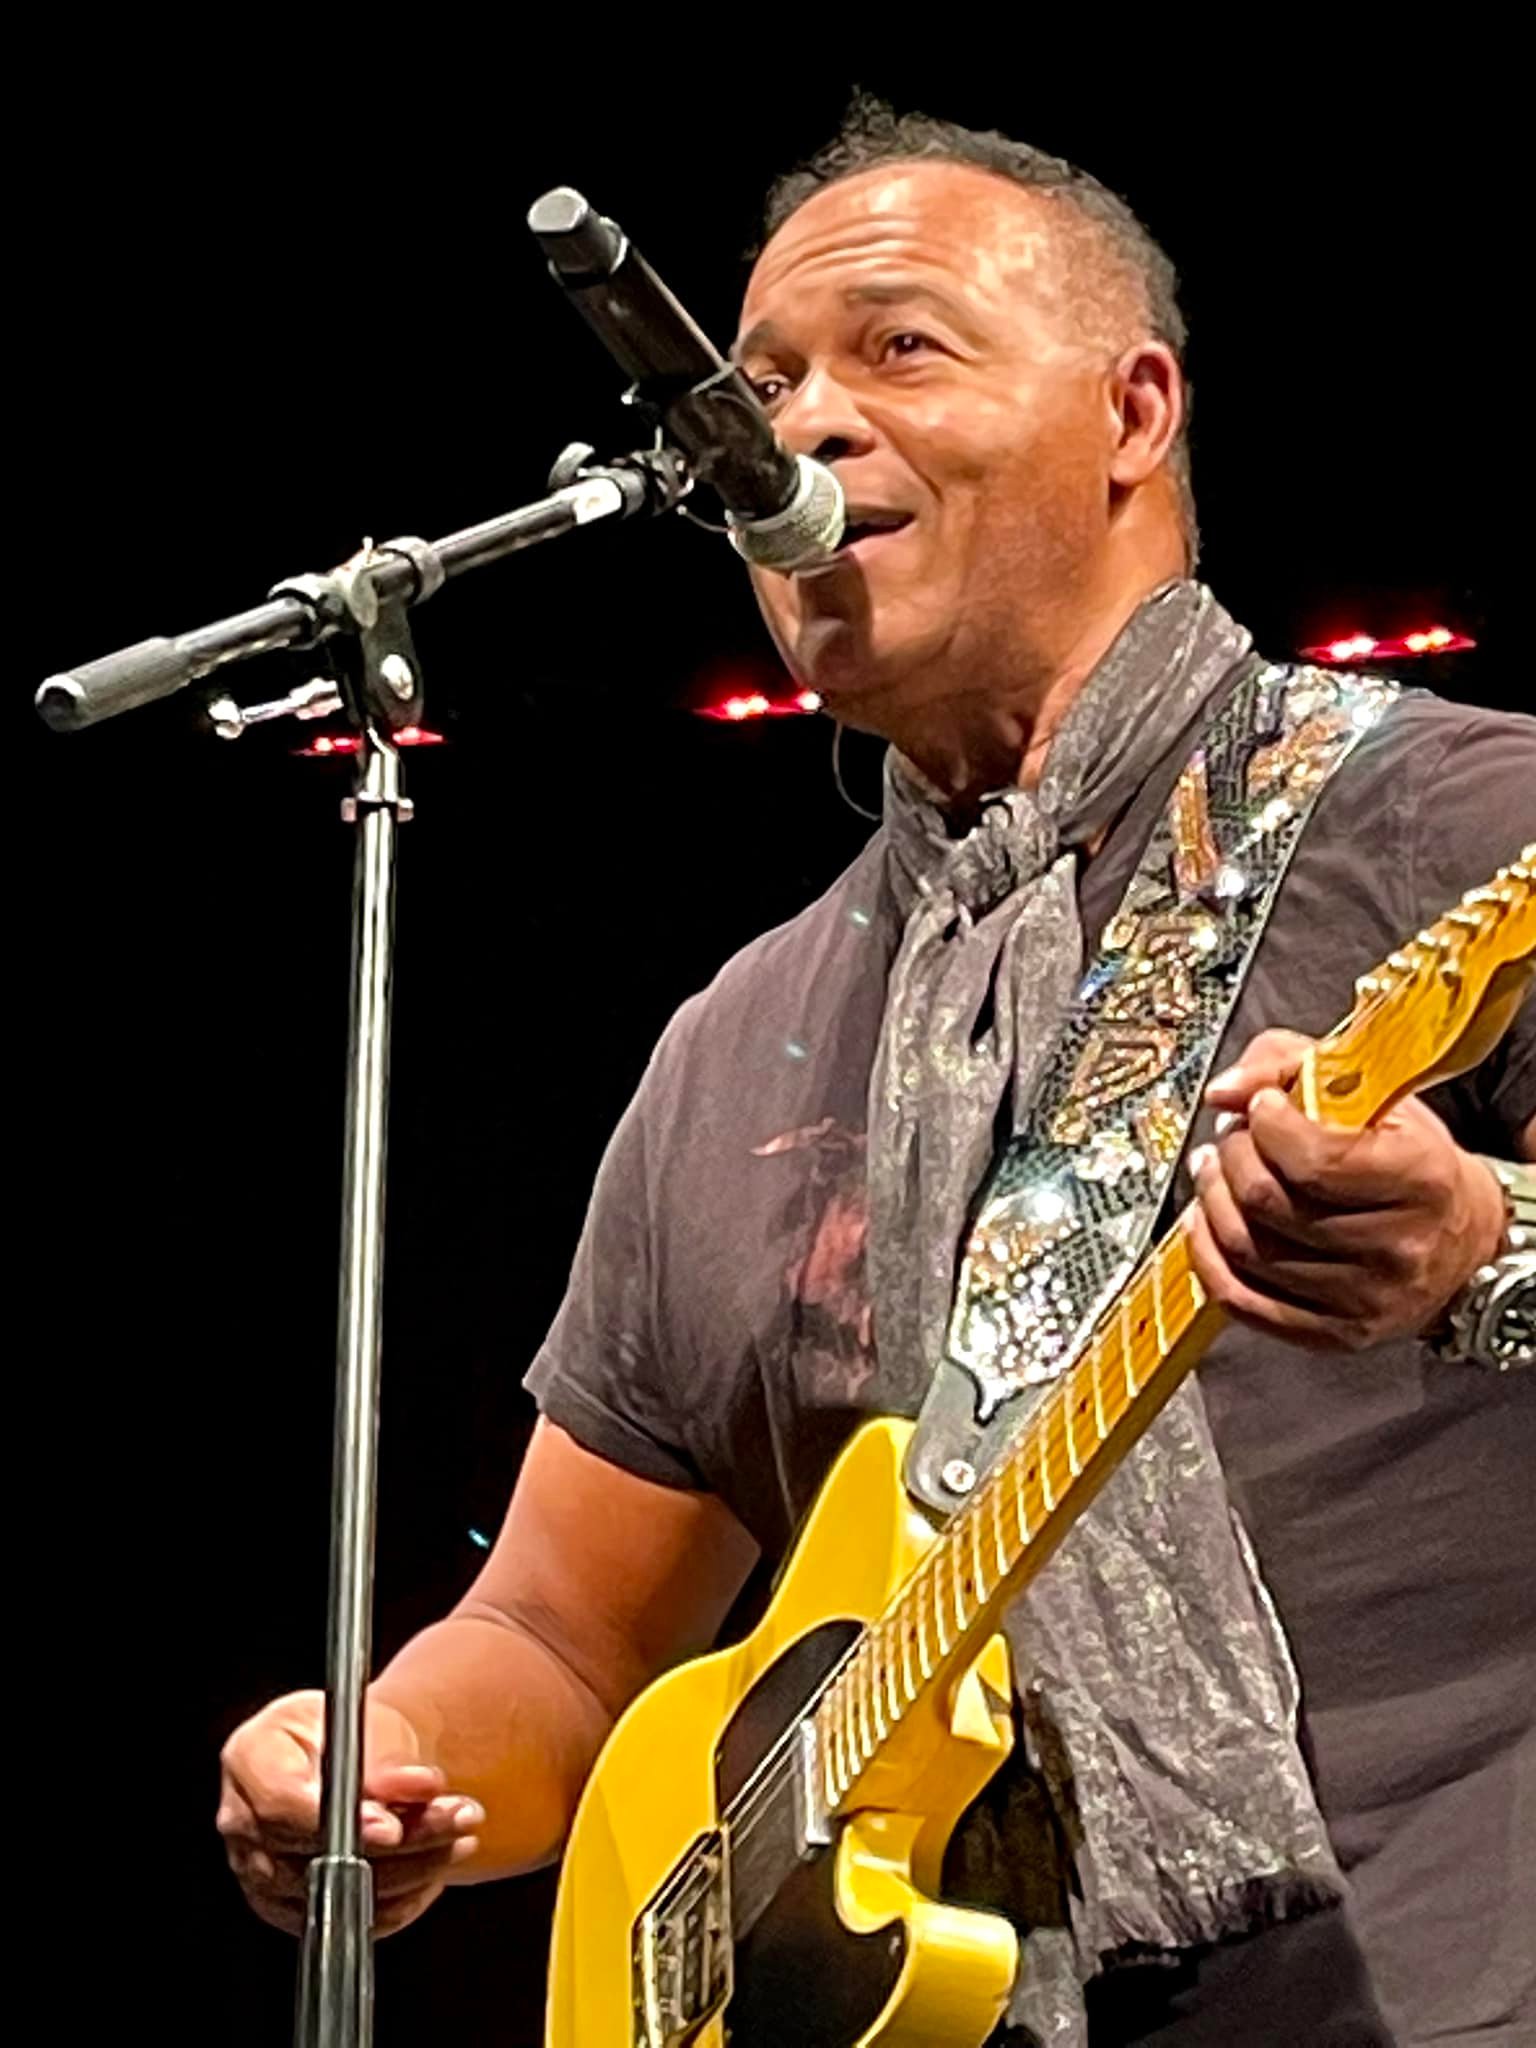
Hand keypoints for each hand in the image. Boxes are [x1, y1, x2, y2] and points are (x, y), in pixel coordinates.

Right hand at [218, 1690, 483, 1935]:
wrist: (349, 1758)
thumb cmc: (350, 1733)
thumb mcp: (366, 1721)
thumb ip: (386, 1759)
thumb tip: (418, 1787)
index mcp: (250, 1759)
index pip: (280, 1803)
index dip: (339, 1821)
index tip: (393, 1824)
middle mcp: (244, 1822)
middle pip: (316, 1853)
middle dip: (399, 1842)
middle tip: (457, 1817)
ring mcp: (260, 1872)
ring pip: (337, 1891)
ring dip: (412, 1868)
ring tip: (459, 1833)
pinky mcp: (288, 1907)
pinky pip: (347, 1917)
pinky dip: (400, 1897)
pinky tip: (434, 1866)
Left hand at [1187, 1028, 1506, 1352]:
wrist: (1460, 1236)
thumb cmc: (1410, 1155)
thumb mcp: (1368, 1089)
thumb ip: (1288, 1064)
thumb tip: (1224, 1090)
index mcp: (1422, 1181)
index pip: (1314, 1160)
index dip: (1267, 1126)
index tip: (1262, 1106)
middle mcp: (1399, 1249)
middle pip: (1270, 1204)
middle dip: (1231, 1158)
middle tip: (1230, 1136)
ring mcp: (1368, 1300)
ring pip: (1248, 1250)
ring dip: (1211, 1200)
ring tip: (1214, 1170)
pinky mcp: (1336, 1334)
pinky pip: (1242, 1300)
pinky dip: (1207, 1254)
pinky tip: (1205, 1220)